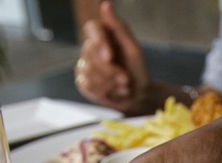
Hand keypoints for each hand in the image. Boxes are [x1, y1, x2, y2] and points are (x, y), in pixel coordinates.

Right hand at [75, 0, 150, 114]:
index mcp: (104, 35)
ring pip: (89, 71)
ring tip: (122, 85)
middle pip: (90, 53)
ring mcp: (84, 65)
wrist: (139, 95)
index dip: (99, 42)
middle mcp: (91, 48)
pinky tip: (114, 91)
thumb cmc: (138, 69)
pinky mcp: (83, 82)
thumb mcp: (133, 48)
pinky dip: (105, 91)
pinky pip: (88, 85)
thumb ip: (119, 28)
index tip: (110, 57)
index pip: (92, 28)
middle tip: (125, 79)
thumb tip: (106, 4)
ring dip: (110, 82)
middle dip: (110, 70)